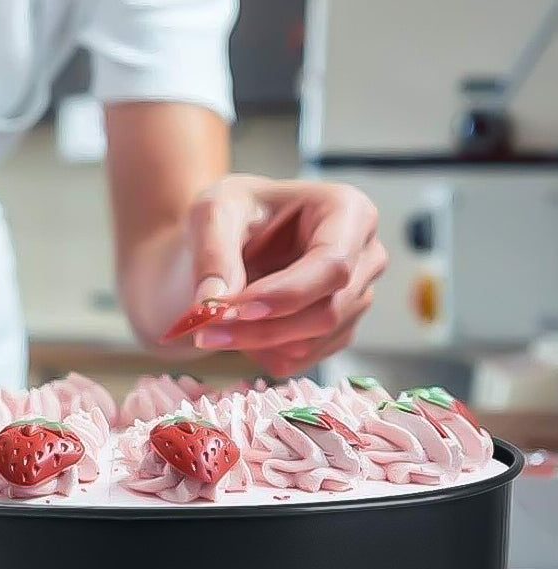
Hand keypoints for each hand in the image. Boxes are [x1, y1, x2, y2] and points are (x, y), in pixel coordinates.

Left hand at [184, 175, 387, 377]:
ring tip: (210, 327)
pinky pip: (304, 358)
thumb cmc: (231, 211)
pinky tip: (238, 328)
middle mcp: (365, 255)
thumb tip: (213, 303)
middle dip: (262, 327)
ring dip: (256, 343)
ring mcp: (357, 296)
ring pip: (315, 341)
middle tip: (204, 329)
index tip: (233, 308)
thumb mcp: (212, 214)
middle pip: (327, 310)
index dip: (286, 294)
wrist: (229, 234)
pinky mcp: (339, 329)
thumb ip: (213, 254)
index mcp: (347, 210)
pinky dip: (263, 353)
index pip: (332, 264)